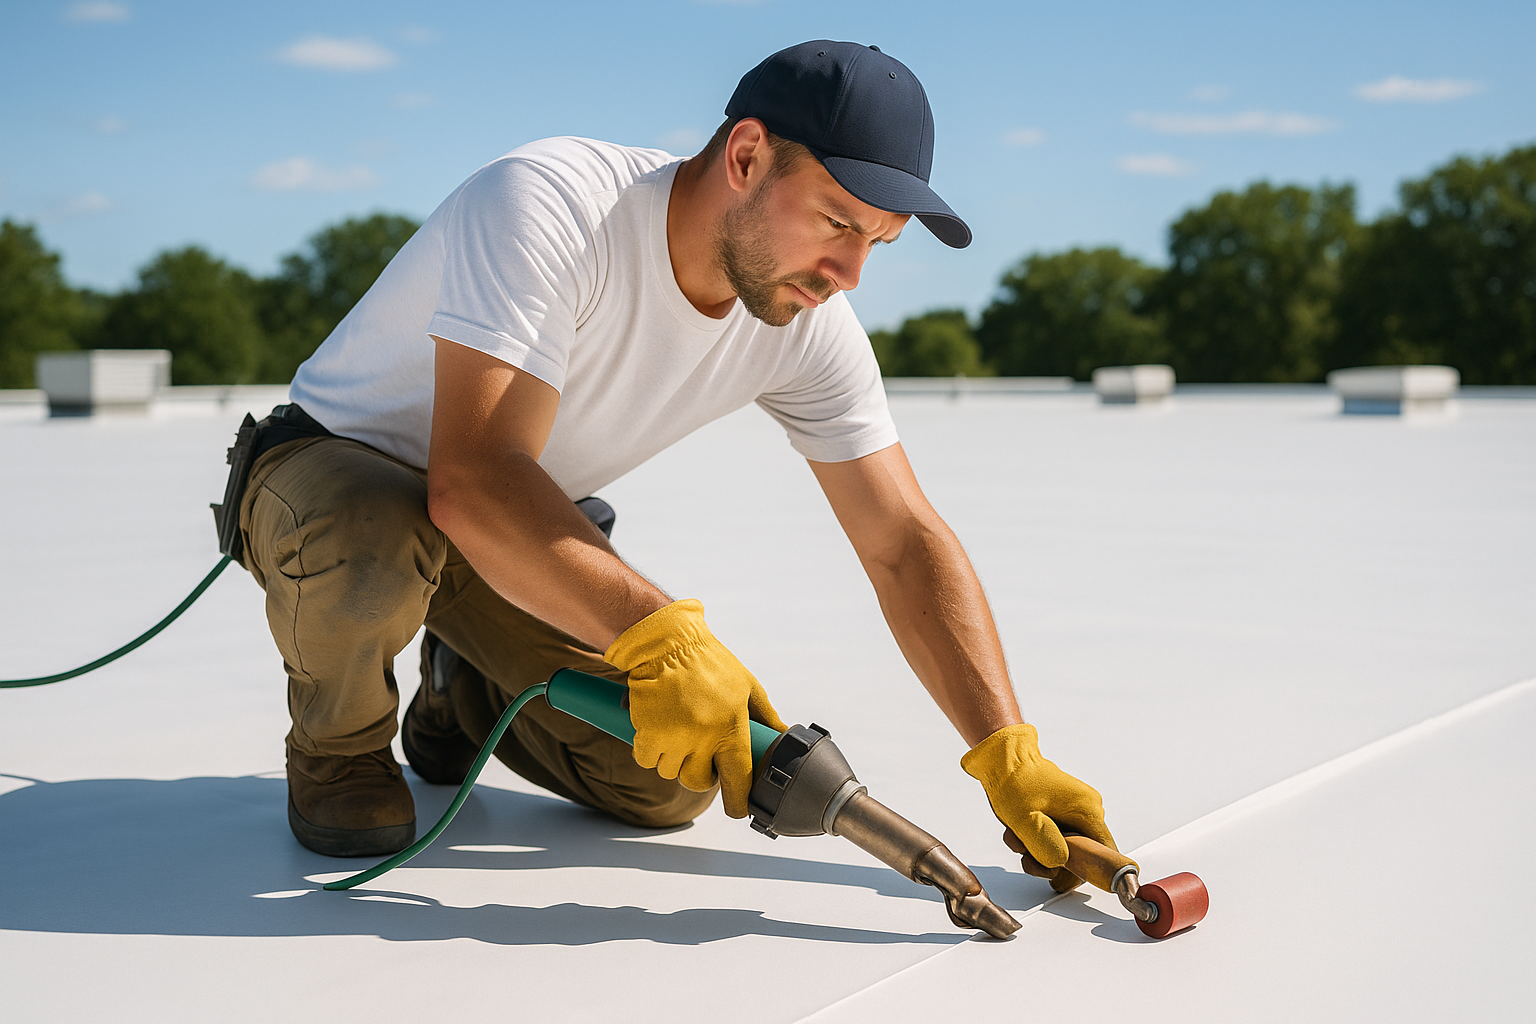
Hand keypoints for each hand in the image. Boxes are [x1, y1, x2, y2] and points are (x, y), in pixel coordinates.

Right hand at [604, 599, 786, 817]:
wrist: (666, 643)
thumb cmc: (709, 663)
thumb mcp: (746, 685)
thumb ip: (765, 715)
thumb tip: (784, 736)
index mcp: (731, 727)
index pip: (737, 779)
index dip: (738, 802)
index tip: (737, 809)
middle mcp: (702, 737)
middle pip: (697, 782)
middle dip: (698, 774)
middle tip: (699, 754)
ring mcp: (673, 736)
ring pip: (669, 771)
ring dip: (672, 759)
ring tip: (677, 732)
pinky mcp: (646, 732)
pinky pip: (646, 759)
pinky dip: (649, 750)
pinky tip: (656, 729)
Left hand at [960, 723, 1116, 892]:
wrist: (1000, 759)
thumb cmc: (1013, 780)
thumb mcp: (1025, 819)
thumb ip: (1045, 845)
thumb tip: (1061, 863)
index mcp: (1087, 809)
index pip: (1105, 852)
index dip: (1088, 871)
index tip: (1063, 878)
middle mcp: (1086, 810)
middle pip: (1082, 855)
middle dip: (1052, 863)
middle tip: (1029, 859)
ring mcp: (1073, 811)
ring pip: (1065, 849)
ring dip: (1039, 853)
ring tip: (1019, 841)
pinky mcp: (1060, 813)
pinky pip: (1055, 839)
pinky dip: (1037, 843)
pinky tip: (1020, 835)